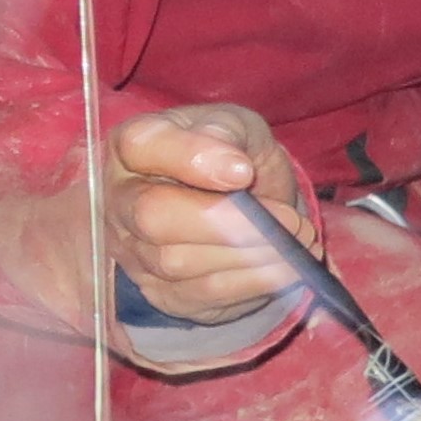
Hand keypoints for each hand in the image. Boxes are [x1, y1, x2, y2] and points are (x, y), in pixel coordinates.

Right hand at [106, 104, 317, 323]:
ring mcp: (134, 252)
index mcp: (132, 146)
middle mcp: (120, 201)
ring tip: (300, 241)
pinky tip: (287, 267)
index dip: (192, 158)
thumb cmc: (229, 152)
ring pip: (181, 263)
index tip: (244, 171)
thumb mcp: (235, 125)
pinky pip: (204, 295)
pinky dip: (253, 283)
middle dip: (230, 223)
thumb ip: (227, 133)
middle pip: (153, 217)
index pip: (142, 146)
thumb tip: (234, 170)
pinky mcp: (161, 292)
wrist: (231, 199)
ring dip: (251, 256)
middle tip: (291, 221)